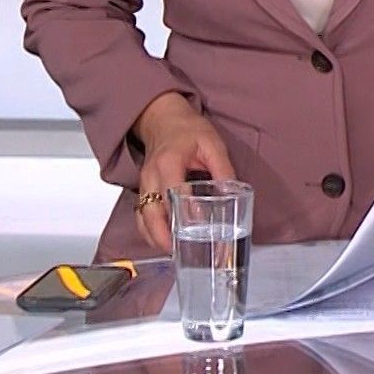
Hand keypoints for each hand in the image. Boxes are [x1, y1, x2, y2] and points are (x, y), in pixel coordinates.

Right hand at [130, 91, 236, 252]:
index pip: (174, 191)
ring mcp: (144, 184)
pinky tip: (164, 242)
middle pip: (151, 212)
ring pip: (143, 217)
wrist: (165, 119)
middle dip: (163, 235)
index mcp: (169, 162)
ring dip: (155, 238)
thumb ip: (222, 169)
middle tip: (181, 252)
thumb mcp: (212, 144)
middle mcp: (151, 175)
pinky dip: (149, 232)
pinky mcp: (143, 191)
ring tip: (174, 253)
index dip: (184, 211)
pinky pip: (141, 216)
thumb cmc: (188, 130)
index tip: (197, 226)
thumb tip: (233, 195)